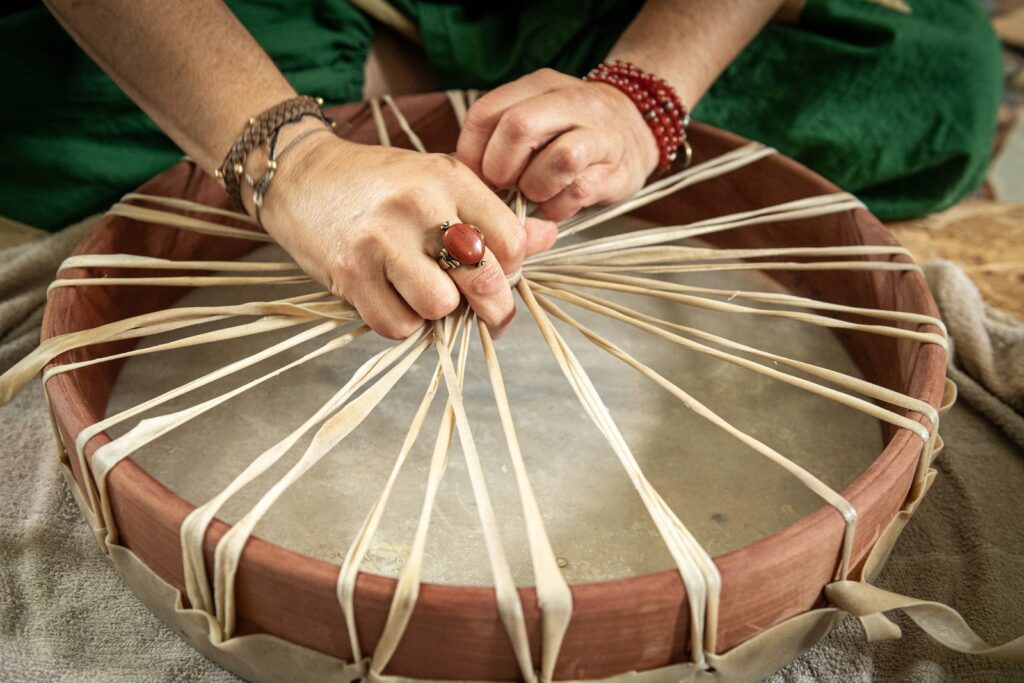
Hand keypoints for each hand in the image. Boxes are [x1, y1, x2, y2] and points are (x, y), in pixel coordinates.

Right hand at [255, 124, 557, 338]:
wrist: (299, 175)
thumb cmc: (378, 183)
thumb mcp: (438, 183)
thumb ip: (493, 214)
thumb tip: (548, 238)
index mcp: (448, 178)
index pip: (510, 241)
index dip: (513, 270)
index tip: (501, 275)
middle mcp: (418, 205)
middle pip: (483, 279)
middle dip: (495, 309)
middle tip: (491, 314)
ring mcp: (380, 240)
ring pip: (440, 307)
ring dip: (438, 313)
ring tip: (426, 295)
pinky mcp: (349, 273)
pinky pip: (397, 325)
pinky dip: (402, 324)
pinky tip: (394, 300)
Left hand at [455, 68, 659, 221]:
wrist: (637, 126)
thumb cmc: (571, 131)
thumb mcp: (535, 118)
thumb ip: (499, 138)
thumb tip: (463, 177)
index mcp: (538, 86)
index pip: (486, 112)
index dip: (471, 152)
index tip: (474, 176)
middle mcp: (570, 101)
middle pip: (518, 127)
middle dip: (501, 168)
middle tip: (504, 186)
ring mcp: (598, 133)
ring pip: (557, 159)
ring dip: (534, 188)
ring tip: (535, 193)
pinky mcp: (616, 169)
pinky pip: (578, 191)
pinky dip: (557, 206)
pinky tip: (556, 204)